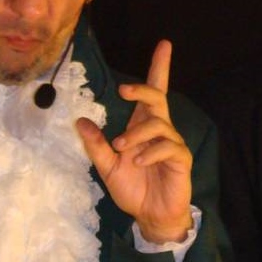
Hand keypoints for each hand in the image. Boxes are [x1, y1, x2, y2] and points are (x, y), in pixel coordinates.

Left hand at [76, 40, 192, 242]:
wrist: (150, 216)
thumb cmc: (132, 189)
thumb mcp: (107, 167)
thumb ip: (95, 145)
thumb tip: (79, 121)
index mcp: (143, 127)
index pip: (153, 92)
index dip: (159, 68)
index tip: (163, 45)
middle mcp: (160, 130)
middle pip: (157, 98)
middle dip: (141, 89)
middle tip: (123, 91)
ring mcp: (172, 144)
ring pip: (158, 123)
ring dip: (136, 134)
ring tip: (122, 149)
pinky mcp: (181, 160)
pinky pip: (169, 146)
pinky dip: (150, 151)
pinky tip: (138, 162)